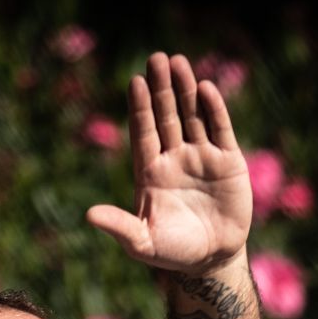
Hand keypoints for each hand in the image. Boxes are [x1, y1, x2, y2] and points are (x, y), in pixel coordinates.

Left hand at [86, 52, 251, 273]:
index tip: (134, 82)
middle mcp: (174, 158)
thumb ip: (120, 226)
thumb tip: (89, 215)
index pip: (143, 133)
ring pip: (192, 116)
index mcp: (150, 173)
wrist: (211, 260)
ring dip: (185, 90)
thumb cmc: (172, 251)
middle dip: (161, 89)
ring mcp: (201, 157)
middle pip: (166, 116)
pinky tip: (205, 88)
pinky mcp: (228, 162)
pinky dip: (213, 110)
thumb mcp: (142, 242)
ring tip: (178, 61)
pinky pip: (220, 130)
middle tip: (156, 58)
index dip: (140, 108)